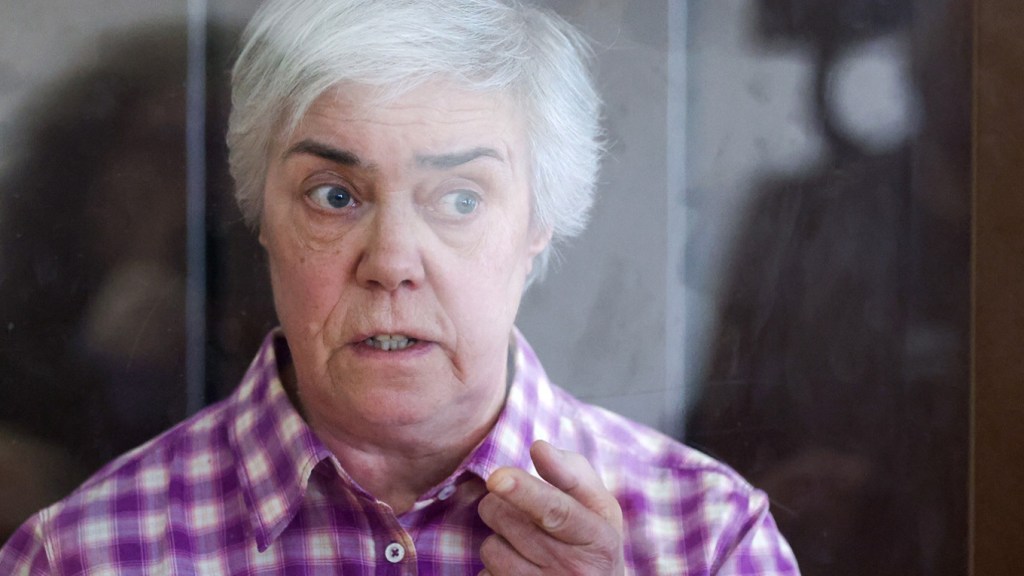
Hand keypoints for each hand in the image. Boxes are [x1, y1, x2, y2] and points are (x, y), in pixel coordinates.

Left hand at [477, 440, 624, 574]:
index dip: (524, 491)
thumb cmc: (592, 541)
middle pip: (508, 520)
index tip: (497, 477)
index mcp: (598, 538)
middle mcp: (574, 570)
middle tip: (520, 510)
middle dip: (502, 503)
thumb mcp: (598, 507)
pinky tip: (519, 570)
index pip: (556, 510)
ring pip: (491, 548)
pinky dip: (493, 568)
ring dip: (499, 539)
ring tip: (526, 545)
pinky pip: (483, 575)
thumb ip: (572, 473)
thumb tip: (539, 448)